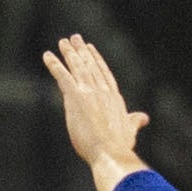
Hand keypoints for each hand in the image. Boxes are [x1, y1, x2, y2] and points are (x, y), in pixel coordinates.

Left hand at [40, 33, 151, 190]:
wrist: (111, 152)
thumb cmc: (119, 147)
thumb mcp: (130, 131)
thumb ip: (134, 121)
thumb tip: (144, 117)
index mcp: (114, 98)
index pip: (104, 74)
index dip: (96, 60)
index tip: (91, 49)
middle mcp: (102, 91)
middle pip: (90, 66)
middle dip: (82, 51)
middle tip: (75, 38)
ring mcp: (89, 92)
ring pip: (77, 67)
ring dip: (69, 53)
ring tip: (63, 42)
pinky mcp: (76, 97)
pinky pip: (63, 76)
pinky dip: (54, 64)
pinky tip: (47, 55)